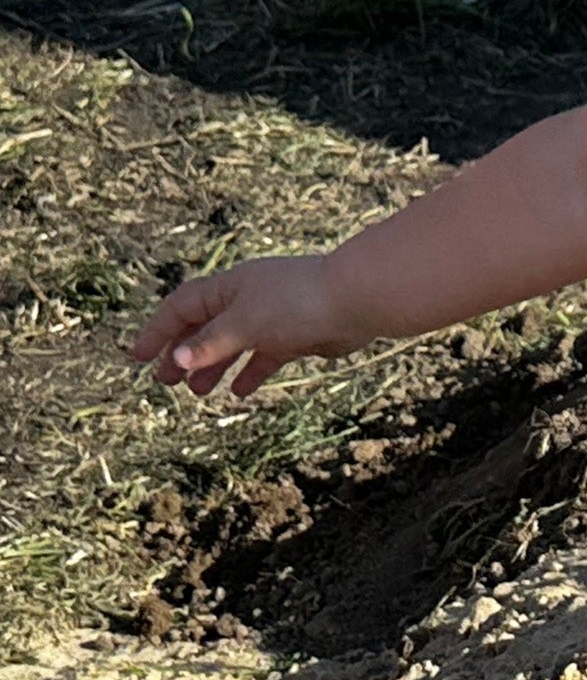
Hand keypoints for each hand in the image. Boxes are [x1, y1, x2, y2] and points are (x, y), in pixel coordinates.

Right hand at [129, 255, 359, 397]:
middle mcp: (248, 299)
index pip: (181, 308)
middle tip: (164, 381)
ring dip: (214, 367)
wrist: (356, 302)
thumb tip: (176, 358)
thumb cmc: (296, 304)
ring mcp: (273, 317)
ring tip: (197, 392)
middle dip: (183, 353)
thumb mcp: (245, 324)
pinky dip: (251, 372)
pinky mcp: (297, 335)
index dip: (158, 331)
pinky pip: (265, 355)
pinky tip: (239, 392)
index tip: (137, 358)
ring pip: (234, 344)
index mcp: (228, 287)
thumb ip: (211, 343)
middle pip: (205, 327)